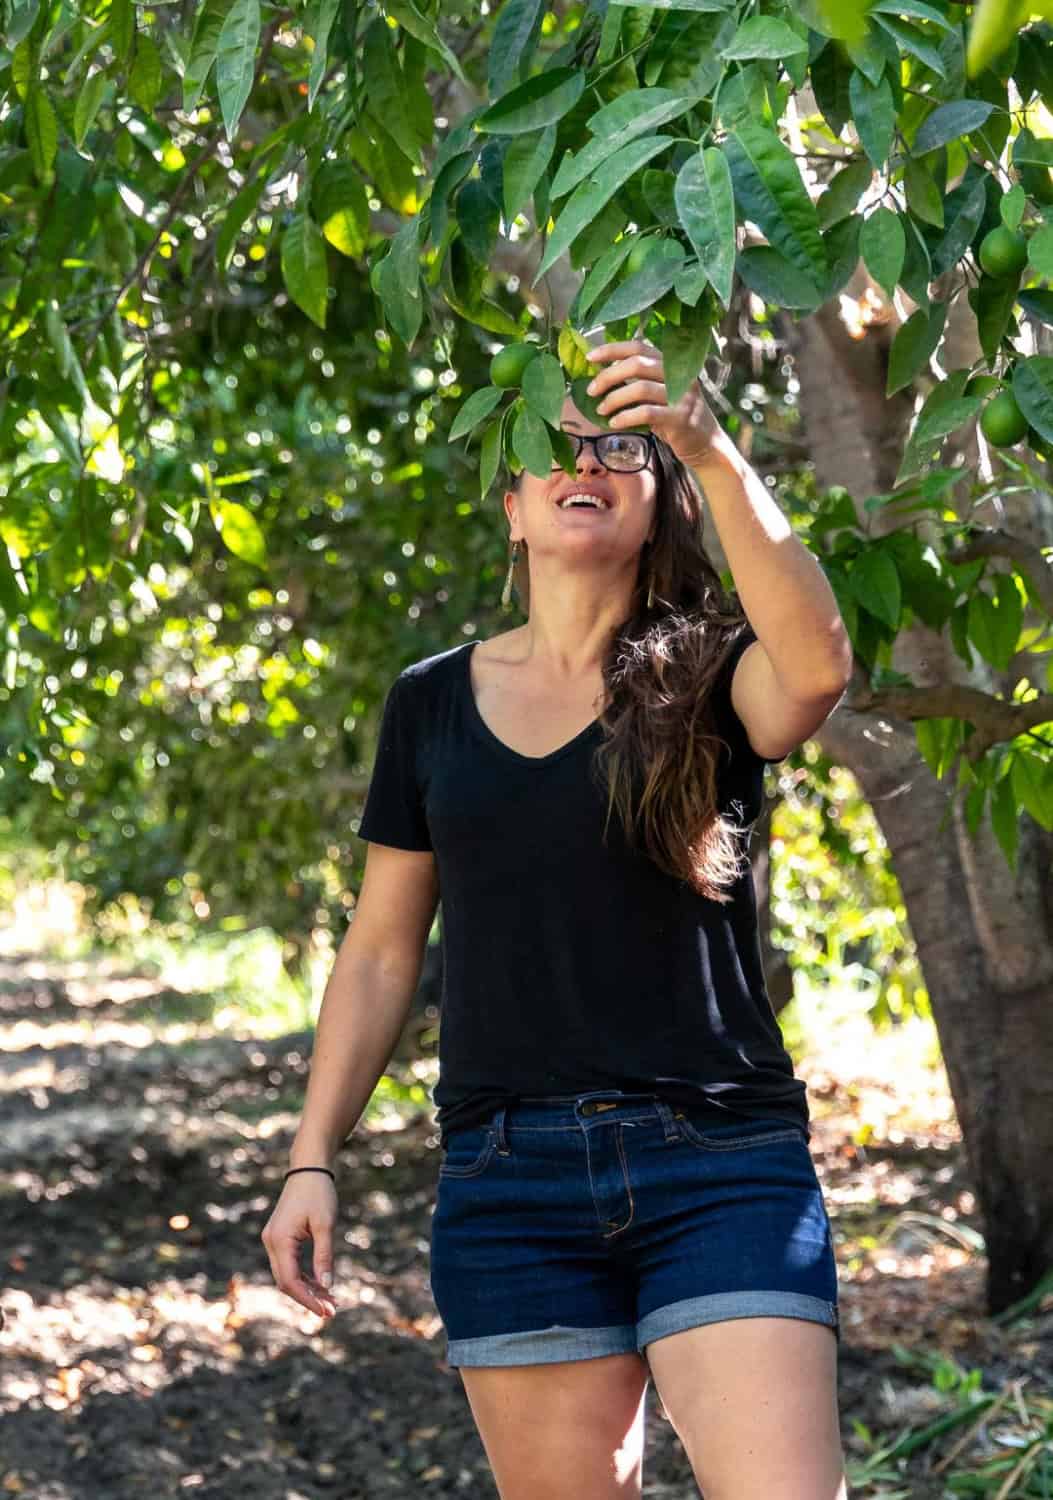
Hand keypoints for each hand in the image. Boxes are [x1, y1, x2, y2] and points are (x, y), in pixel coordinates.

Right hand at [261, 1174, 337, 1318]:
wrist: (309, 1168)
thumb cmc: (318, 1193)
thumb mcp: (326, 1224)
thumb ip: (324, 1256)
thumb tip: (327, 1286)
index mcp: (279, 1240)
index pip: (290, 1281)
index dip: (307, 1299)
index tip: (325, 1312)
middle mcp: (271, 1243)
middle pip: (286, 1282)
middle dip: (308, 1298)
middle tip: (331, 1311)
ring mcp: (273, 1241)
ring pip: (287, 1275)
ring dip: (308, 1289)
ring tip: (331, 1301)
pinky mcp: (280, 1238)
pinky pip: (290, 1265)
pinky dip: (305, 1276)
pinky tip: (322, 1285)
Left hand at [584, 338, 729, 469]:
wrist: (705, 444)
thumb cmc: (674, 417)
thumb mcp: (659, 394)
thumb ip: (638, 381)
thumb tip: (602, 374)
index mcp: (671, 363)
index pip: (639, 346)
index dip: (612, 349)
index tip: (590, 357)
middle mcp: (679, 374)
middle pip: (636, 364)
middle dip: (608, 376)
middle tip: (591, 390)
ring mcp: (682, 395)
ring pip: (639, 388)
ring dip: (614, 399)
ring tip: (600, 411)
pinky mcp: (681, 417)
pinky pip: (646, 413)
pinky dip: (626, 417)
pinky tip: (614, 423)